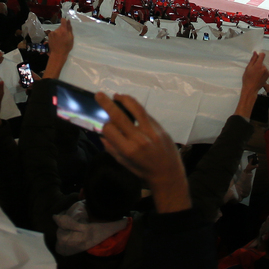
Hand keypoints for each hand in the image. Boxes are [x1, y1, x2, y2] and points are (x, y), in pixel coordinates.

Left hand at [44, 17, 74, 79]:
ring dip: (58, 33)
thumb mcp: (71, 38)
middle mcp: (57, 30)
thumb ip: (69, 29)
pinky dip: (55, 35)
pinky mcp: (49, 36)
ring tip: (60, 40)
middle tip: (64, 37)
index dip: (64, 21)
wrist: (58, 54)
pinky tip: (56, 41)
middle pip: (60, 26)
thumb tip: (68, 21)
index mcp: (63, 30)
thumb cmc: (66, 47)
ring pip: (57, 30)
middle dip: (62, 30)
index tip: (66, 25)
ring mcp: (52, 33)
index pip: (63, 20)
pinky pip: (53, 33)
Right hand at [95, 92, 189, 213]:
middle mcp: (139, 138)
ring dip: (124, 99)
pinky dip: (136, 108)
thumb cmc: (143, 171)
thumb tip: (102, 135)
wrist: (169, 174)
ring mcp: (151, 131)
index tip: (105, 127)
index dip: (105, 127)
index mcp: (128, 150)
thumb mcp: (124, 164)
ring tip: (117, 96)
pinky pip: (146, 113)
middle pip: (119, 116)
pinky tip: (130, 105)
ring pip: (136, 108)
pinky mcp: (160, 127)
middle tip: (99, 94)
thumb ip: (112, 149)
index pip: (110, 130)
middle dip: (107, 103)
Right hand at [236, 52, 268, 117]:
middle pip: (262, 62)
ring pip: (263, 67)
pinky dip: (262, 72)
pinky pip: (265, 71)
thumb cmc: (247, 78)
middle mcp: (264, 68)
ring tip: (255, 74)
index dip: (259, 55)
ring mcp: (267, 72)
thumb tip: (256, 52)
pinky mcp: (268, 76)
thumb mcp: (248, 68)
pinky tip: (258, 77)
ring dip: (260, 68)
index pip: (262, 55)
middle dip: (258, 64)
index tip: (256, 58)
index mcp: (259, 65)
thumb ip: (253, 60)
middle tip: (252, 70)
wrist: (251, 89)